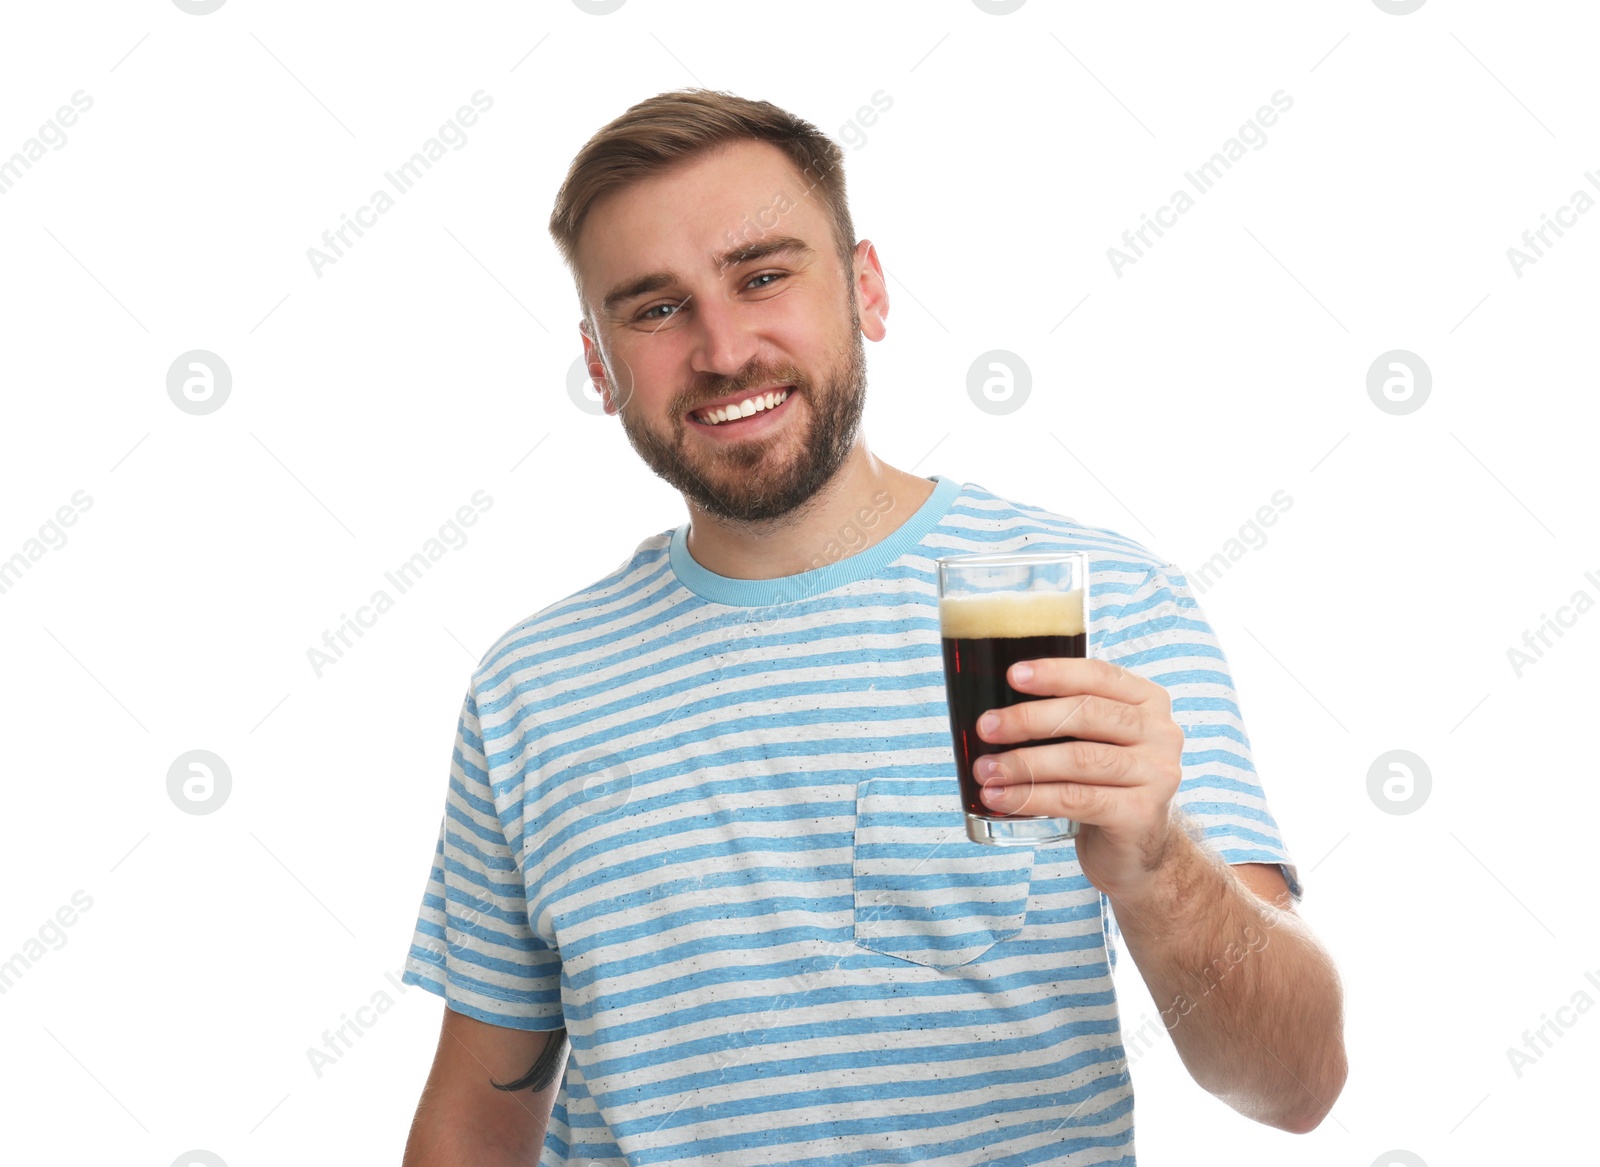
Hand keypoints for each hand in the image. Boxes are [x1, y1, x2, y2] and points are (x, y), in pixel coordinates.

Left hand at [973, 657, 1185, 897]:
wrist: (1137, 848)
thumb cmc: (1104, 783)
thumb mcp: (1096, 740)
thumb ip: (1067, 716)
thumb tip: (997, 709)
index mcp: (1148, 702)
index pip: (1100, 676)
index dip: (1055, 673)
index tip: (1013, 675)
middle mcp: (1161, 733)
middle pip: (1087, 715)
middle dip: (1029, 719)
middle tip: (986, 728)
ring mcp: (1157, 775)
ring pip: (1079, 759)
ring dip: (1024, 764)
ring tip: (986, 770)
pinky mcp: (1141, 814)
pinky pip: (1077, 799)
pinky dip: (1032, 797)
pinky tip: (1001, 798)